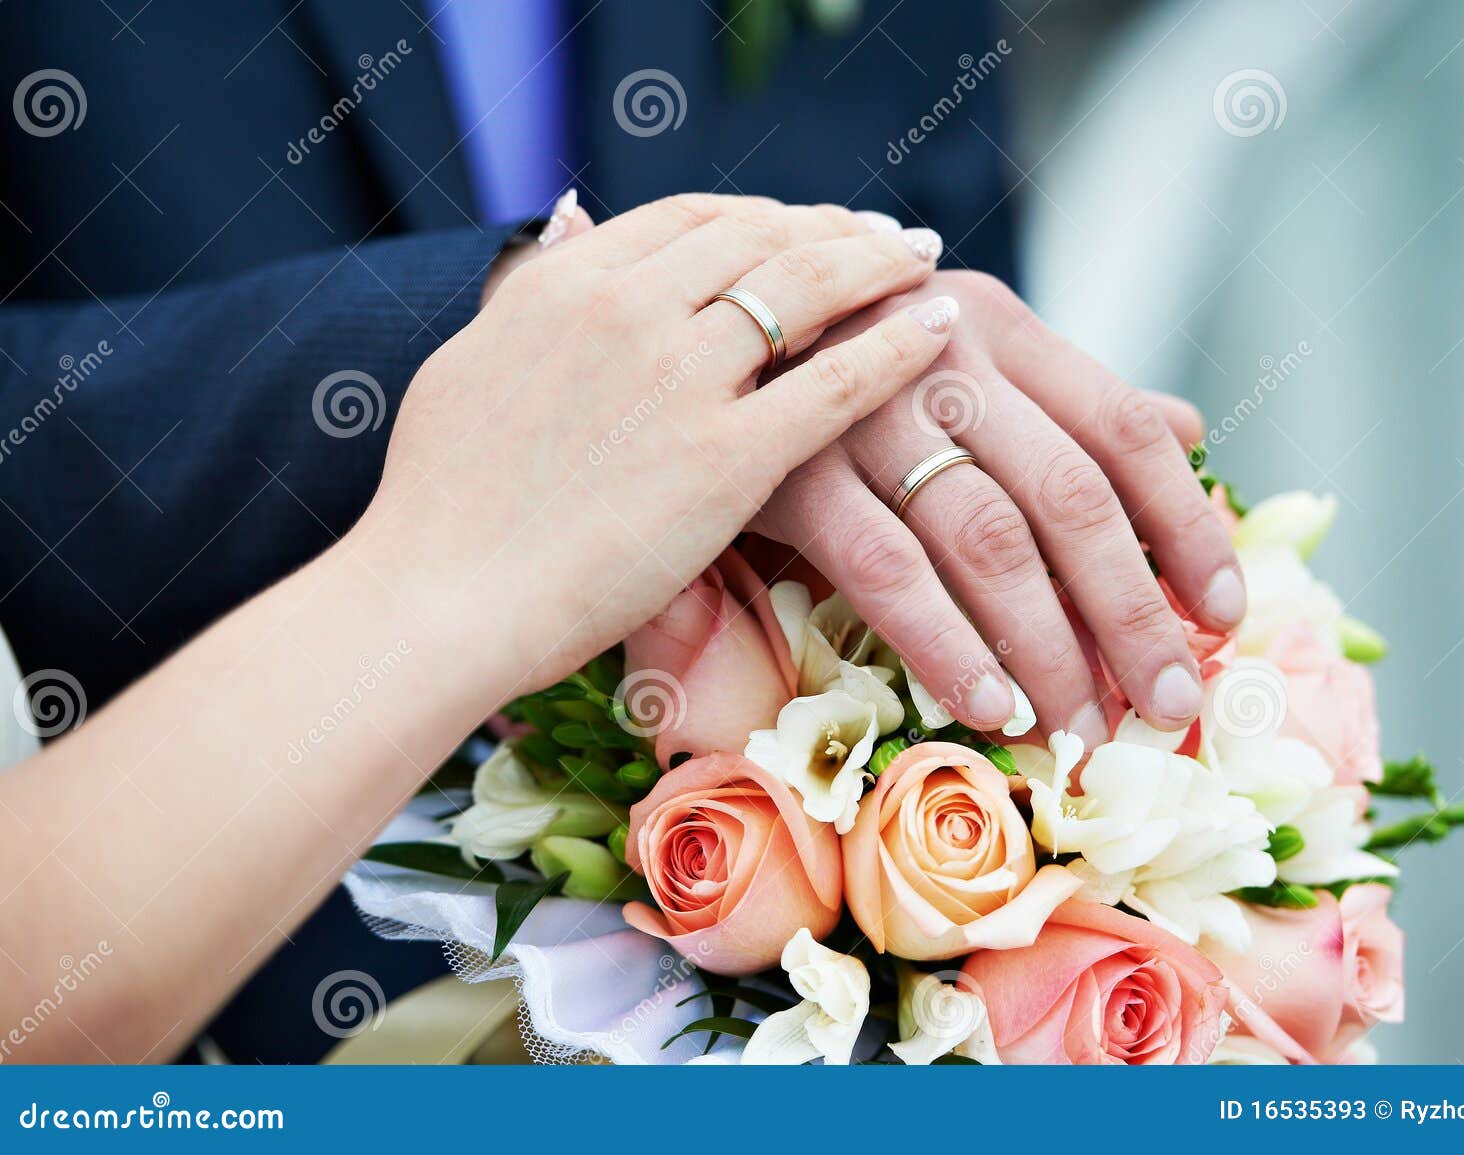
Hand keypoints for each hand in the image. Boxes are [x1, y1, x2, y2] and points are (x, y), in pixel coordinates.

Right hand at [354, 194, 957, 696]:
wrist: (438, 595)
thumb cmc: (440, 502)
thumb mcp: (472, 364)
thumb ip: (531, 298)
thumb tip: (562, 233)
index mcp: (565, 283)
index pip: (691, 217)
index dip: (763, 214)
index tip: (802, 223)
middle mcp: (628, 308)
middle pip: (760, 237)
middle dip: (831, 228)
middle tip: (881, 235)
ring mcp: (682, 380)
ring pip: (808, 290)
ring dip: (877, 264)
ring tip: (920, 260)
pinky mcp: (727, 460)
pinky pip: (839, 383)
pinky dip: (901, 345)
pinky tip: (942, 326)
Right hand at [751, 269, 1240, 743]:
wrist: (692, 341)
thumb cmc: (842, 370)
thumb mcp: (959, 359)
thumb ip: (1066, 400)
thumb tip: (1187, 432)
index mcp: (998, 326)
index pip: (1124, 429)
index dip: (1186, 526)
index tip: (1224, 612)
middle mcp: (943, 353)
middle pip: (1071, 497)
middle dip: (1132, 613)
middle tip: (1173, 706)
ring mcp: (864, 407)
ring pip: (989, 540)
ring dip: (1049, 648)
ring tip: (1086, 730)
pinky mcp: (793, 469)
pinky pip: (889, 571)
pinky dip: (948, 645)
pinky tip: (990, 706)